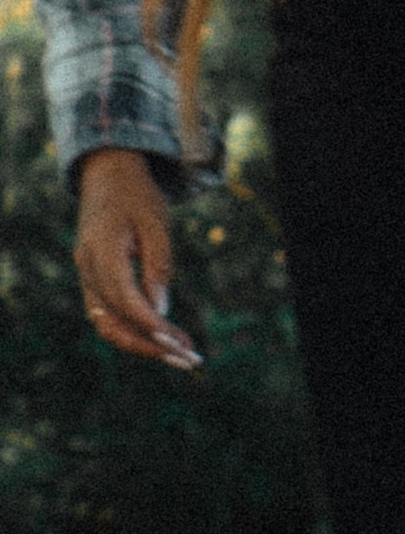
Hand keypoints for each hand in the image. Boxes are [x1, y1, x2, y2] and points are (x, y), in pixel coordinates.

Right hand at [73, 149, 200, 372]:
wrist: (109, 175)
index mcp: (101, 250)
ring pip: (105, 323)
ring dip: (141, 344)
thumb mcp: (156, 224)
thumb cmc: (137, 196)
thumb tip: (161, 310)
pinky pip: (107, 314)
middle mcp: (87, 267)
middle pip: (111, 320)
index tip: (178, 342)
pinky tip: (162, 338)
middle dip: (150, 344)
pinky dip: (132, 331)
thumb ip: (157, 266)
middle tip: (189, 359)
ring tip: (180, 354)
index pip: (123, 298)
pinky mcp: (92, 279)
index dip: (149, 324)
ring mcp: (86, 274)